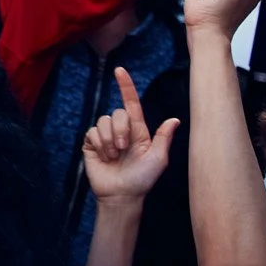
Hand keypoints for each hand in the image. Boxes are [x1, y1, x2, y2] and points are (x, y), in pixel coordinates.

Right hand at [82, 69, 179, 202]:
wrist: (121, 195)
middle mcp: (121, 130)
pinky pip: (92, 132)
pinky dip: (99, 144)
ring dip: (109, 140)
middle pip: (116, 113)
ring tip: (114, 155)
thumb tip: (175, 119)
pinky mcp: (91, 144)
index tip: (120, 70)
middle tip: (123, 148)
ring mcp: (105, 137)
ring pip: (103, 121)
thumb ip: (163, 138)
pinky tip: (105, 157)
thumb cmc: (143, 179)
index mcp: (138, 131)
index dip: (126, 86)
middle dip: (120, 129)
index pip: (131, 104)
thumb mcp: (159, 159)